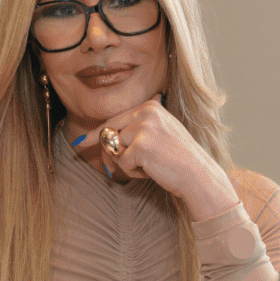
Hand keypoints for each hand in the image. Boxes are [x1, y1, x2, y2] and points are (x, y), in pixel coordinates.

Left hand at [72, 94, 239, 220]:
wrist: (198, 175)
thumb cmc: (178, 158)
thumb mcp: (159, 134)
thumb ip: (135, 130)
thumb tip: (101, 137)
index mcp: (150, 106)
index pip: (115, 119)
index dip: (97, 134)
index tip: (81, 143)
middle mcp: (146, 112)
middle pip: (110, 133)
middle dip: (109, 154)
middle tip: (115, 170)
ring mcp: (143, 128)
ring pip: (114, 149)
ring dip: (126, 163)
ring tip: (149, 165)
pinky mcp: (141, 146)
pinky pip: (122, 163)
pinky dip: (133, 172)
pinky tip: (152, 171)